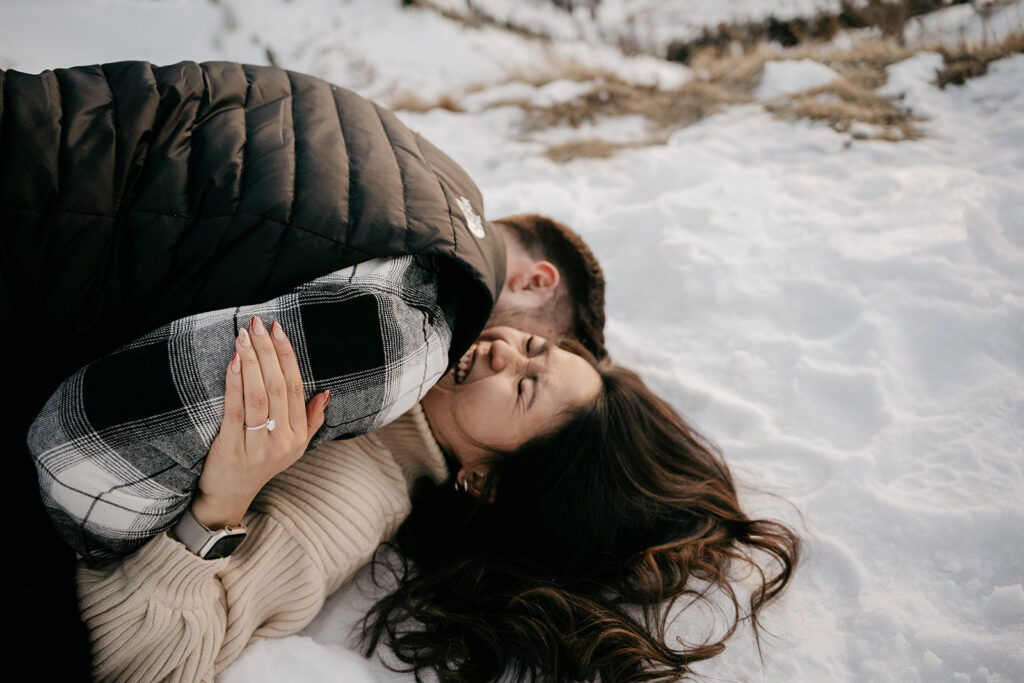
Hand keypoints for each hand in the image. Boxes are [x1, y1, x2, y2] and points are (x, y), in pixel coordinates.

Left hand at [192, 316, 328, 528]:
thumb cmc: (259, 463)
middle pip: (278, 388)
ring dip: (252, 362)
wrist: (229, 495)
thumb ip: (311, 419)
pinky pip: (235, 410)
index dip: (287, 356)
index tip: (278, 330)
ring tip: (244, 336)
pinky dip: (235, 383)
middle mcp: (283, 441)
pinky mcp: (232, 450)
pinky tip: (233, 362)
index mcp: (298, 436)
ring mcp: (258, 447)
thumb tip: (325, 393)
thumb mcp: (293, 446)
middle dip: (268, 352)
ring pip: (259, 397)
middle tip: (258, 325)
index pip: (295, 387)